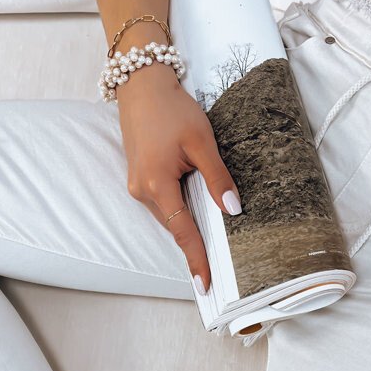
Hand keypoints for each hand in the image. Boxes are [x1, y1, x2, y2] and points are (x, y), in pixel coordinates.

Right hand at [118, 62, 241, 292]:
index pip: (183, 231)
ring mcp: (137, 186)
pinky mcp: (139, 179)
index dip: (196, 258)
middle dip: (195, 245)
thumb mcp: (202, 142)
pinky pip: (164, 204)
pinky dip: (180, 211)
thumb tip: (233, 209)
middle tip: (218, 269)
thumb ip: (217, 177)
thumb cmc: (172, 109)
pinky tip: (196, 211)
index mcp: (157, 184)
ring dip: (189, 225)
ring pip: (169, 216)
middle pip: (175, 226)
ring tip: (210, 243)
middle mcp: (141, 190)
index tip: (205, 284)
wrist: (141, 86)